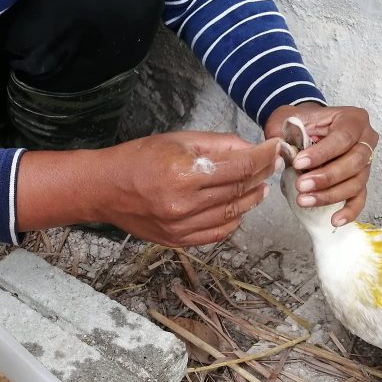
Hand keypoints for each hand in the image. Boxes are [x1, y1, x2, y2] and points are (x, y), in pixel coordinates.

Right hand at [17, 132, 283, 247]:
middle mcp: (184, 205)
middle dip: (260, 176)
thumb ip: (219, 145)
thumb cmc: (138, 159)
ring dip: (250, 199)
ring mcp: (181, 227)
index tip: (276, 149)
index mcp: (184, 174)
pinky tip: (235, 207)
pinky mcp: (177, 240)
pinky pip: (217, 233)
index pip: (241, 168)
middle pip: (240, 191)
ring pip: (233, 215)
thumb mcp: (179, 140)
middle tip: (269, 166)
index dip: (264, 158)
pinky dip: (232, 220)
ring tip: (256, 186)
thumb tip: (253, 150)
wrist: (105, 189)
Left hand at [264, 102, 377, 225]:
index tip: (299, 163)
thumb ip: (288, 133)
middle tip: (301, 186)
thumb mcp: (290, 120)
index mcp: (352, 119)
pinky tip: (335, 220)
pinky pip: (359, 198)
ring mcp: (366, 162)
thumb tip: (284, 153)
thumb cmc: (299, 124)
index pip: (342, 138)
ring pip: (356, 183)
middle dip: (326, 177)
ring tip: (304, 201)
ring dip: (330, 195)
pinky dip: (349, 210)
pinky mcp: (360, 180)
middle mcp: (366, 140)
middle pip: (354, 162)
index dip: (322, 153)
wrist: (302, 128)